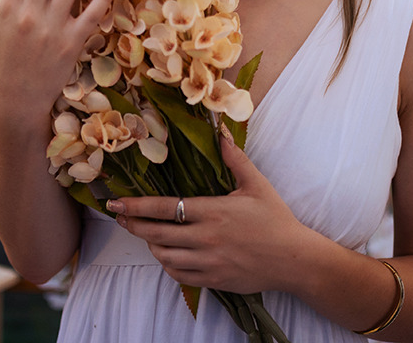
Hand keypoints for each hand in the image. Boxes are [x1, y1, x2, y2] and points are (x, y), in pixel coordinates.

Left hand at [108, 134, 306, 294]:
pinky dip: (167, 265)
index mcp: (213, 212)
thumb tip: (220, 132)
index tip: (117, 204)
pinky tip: (166, 255)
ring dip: (151, 245)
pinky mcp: (214, 279)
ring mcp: (209, 262)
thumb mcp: (256, 184)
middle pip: (157, 234)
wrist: (294, 259)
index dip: (137, 206)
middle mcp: (206, 238)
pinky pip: (180, 275)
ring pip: (165, 257)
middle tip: (120, 218)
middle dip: (134, 225)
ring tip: (146, 234)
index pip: (165, 208)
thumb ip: (234, 158)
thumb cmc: (276, 219)